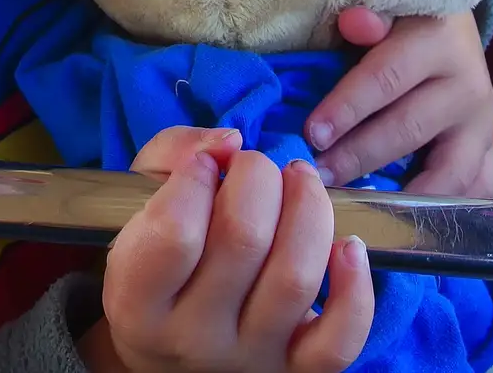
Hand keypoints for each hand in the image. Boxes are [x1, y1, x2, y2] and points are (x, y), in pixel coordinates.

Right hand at [82, 127, 373, 371]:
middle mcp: (192, 339)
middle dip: (257, 176)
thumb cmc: (154, 265)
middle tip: (251, 167)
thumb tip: (229, 142)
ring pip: (296, 276)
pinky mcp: (300, 371)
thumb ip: (170, 155)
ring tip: (298, 180)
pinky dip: (356, 286)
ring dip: (308, 206)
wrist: (171, 356)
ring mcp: (251, 358)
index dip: (195, 177)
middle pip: (244, 241)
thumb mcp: (136, 205)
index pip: (175, 231)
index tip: (203, 165)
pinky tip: (348, 246)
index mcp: (137, 305)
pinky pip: (341, 337)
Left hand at [305, 10, 492, 196]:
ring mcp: (484, 127)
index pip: (386, 78)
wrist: (453, 30)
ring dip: (400, 196)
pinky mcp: (490, 154)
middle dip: (358, 156)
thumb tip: (354, 21)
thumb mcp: (388, 8)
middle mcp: (467, 87)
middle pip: (408, 129)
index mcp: (438, 43)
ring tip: (356, 207)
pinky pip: (474, 193)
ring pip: (447, 173)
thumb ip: (371, 18)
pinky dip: (444, 214)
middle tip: (320, 175)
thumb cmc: (403, 22)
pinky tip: (406, 225)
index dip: (347, 107)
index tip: (313, 134)